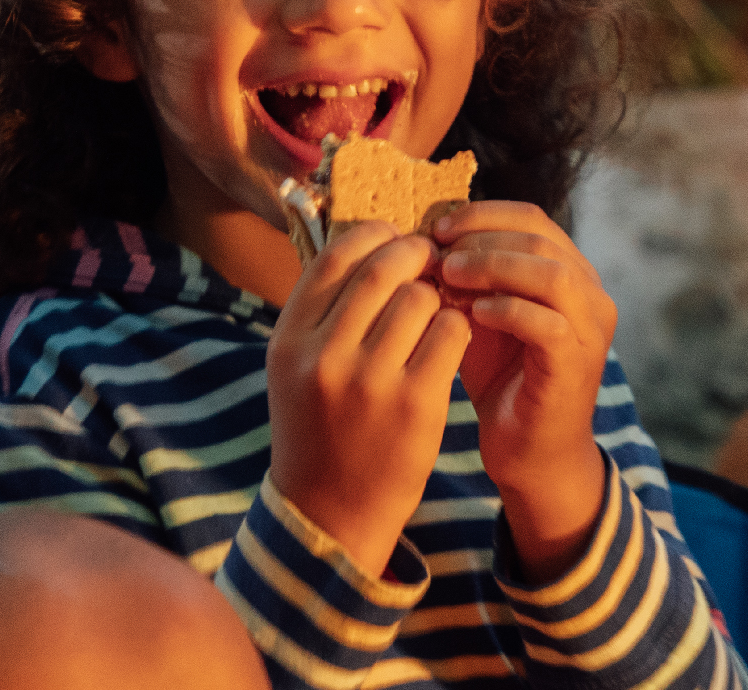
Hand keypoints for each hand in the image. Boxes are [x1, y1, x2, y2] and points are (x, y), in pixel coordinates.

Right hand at [265, 219, 473, 576]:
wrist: (329, 511)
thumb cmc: (317, 428)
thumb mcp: (296, 368)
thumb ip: (319, 312)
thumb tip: (366, 244)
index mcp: (289, 340)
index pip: (334, 259)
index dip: (371, 236)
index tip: (392, 237)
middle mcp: (325, 356)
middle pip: (381, 270)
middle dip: (412, 254)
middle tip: (428, 259)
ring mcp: (371, 381)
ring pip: (421, 298)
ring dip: (436, 294)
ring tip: (437, 308)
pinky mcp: (416, 404)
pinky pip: (450, 334)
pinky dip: (457, 326)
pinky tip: (451, 337)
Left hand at [433, 201, 616, 579]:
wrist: (527, 450)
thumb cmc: (500, 379)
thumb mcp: (479, 314)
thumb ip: (465, 277)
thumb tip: (424, 236)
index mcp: (569, 272)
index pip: (531, 218)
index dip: (481, 215)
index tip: (435, 227)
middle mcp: (590, 294)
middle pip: (540, 237)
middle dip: (481, 236)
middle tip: (436, 249)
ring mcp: (589, 329)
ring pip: (550, 273)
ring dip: (493, 267)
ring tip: (449, 275)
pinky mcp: (577, 363)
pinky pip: (546, 322)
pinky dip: (505, 310)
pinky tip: (470, 315)